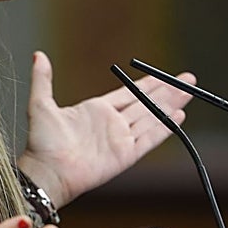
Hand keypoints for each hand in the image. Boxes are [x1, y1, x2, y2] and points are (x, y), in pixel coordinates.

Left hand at [18, 51, 195, 207]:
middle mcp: (112, 124)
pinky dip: (164, 128)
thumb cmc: (41, 143)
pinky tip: (178, 116)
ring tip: (188, 92)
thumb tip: (39, 55)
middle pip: (146, 103)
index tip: (164, 75)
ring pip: (152, 117)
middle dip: (168, 90)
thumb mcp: (40, 104)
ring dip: (171, 105)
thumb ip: (43, 79)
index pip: (129, 93)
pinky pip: (149, 139)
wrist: (46, 172)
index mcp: (96, 110)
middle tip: (188, 79)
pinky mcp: (125, 156)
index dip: (149, 84)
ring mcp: (120, 140)